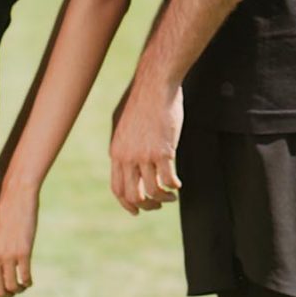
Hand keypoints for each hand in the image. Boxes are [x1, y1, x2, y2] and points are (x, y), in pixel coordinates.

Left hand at [0, 182, 37, 296]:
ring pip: (12, 287)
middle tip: (13, 290)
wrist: (15, 191)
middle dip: (6, 295)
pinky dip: (28, 282)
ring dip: (18, 289)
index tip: (1, 290)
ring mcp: (8, 255)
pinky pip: (25, 277)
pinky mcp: (24, 251)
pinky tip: (30, 279)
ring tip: (23, 285)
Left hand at [109, 76, 182, 215]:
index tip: (137, 210)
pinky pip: (168, 180)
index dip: (127, 204)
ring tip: (172, 195)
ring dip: (163, 198)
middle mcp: (127, 157)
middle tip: (159, 204)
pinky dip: (174, 186)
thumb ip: (125, 147)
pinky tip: (178, 184)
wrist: (155, 86)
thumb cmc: (143, 103)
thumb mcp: (125, 127)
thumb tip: (131, 166)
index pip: (117, 188)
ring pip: (152, 191)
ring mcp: (144, 155)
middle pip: (133, 195)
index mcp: (116, 152)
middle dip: (147, 205)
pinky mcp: (163, 151)